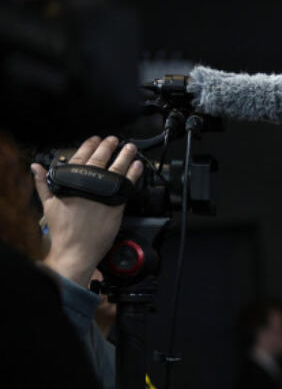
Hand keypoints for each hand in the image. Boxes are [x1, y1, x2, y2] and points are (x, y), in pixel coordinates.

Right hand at [34, 136, 143, 287]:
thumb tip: (35, 167)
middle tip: (115, 139)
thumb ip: (43, 183)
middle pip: (101, 160)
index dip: (89, 146)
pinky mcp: (118, 206)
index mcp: (73, 182)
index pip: (81, 157)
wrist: (76, 250)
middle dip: (109, 147)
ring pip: (117, 170)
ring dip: (125, 157)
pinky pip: (127, 186)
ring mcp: (105, 195)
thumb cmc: (62, 229)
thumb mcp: (48, 204)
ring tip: (130, 147)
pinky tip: (138, 166)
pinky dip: (134, 175)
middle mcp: (90, 185)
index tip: (95, 138)